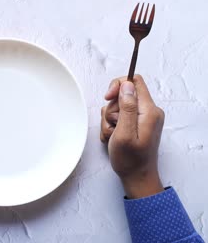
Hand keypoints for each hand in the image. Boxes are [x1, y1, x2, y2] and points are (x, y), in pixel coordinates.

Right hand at [100, 75, 164, 198]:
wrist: (137, 176)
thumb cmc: (130, 160)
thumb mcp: (125, 132)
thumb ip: (127, 107)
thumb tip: (126, 85)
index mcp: (149, 111)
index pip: (134, 81)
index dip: (118, 86)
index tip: (108, 97)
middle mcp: (149, 111)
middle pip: (123, 95)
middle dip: (111, 109)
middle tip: (113, 126)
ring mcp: (143, 117)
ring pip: (117, 107)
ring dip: (109, 120)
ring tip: (113, 135)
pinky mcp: (137, 123)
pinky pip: (119, 116)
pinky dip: (112, 126)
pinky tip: (114, 137)